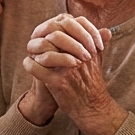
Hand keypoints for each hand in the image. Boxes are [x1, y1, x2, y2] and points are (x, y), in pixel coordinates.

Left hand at [21, 14, 124, 134]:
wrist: (92, 108)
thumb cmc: (94, 84)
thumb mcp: (98, 61)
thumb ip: (99, 44)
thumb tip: (106, 30)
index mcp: (87, 48)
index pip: (69, 27)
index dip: (55, 26)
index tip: (49, 32)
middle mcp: (78, 56)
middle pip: (55, 35)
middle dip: (44, 36)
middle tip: (39, 40)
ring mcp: (66, 69)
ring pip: (44, 49)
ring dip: (35, 49)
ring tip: (33, 52)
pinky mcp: (57, 82)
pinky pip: (35, 68)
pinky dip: (29, 64)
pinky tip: (29, 64)